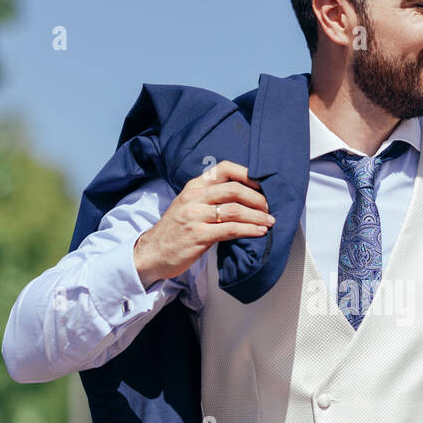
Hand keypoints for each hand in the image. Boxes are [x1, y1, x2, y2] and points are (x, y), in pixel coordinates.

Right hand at [133, 160, 274, 287]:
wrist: (152, 253)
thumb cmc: (176, 230)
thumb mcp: (189, 205)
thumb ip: (210, 196)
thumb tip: (244, 195)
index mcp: (194, 187)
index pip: (224, 169)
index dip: (247, 174)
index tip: (263, 184)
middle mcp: (194, 198)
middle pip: (234, 189)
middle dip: (258, 198)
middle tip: (270, 208)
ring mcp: (195, 216)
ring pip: (235, 210)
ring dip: (257, 216)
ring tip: (270, 221)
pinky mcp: (198, 235)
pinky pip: (230, 229)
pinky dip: (249, 230)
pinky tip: (260, 232)